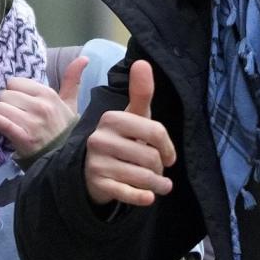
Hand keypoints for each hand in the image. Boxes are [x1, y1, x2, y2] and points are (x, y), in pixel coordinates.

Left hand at [0, 55, 87, 159]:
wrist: (66, 156)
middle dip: (6, 102)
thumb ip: (72, 79)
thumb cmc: (64, 127)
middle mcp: (39, 106)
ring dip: (1, 113)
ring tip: (12, 122)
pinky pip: (0, 121)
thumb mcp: (70, 102)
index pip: (15, 82)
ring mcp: (30, 122)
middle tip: (15, 114)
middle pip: (5, 94)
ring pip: (0, 106)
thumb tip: (84, 57)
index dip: (13, 91)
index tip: (19, 101)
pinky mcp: (21, 136)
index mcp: (48, 94)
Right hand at [83, 59, 176, 206]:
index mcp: (111, 119)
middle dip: (160, 169)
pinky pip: (127, 193)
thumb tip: (142, 62)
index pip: (156, 132)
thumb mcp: (132, 117)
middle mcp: (99, 139)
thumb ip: (140, 93)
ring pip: (142, 177)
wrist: (91, 171)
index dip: (168, 148)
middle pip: (151, 158)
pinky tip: (148, 197)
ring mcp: (95, 162)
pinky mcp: (96, 184)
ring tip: (157, 185)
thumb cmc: (121, 141)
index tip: (168, 156)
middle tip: (156, 171)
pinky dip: (142, 197)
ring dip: (156, 185)